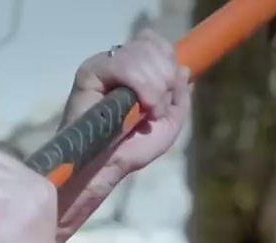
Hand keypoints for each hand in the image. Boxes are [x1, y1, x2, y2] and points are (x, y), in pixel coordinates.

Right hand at [62, 29, 191, 176]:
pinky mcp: (91, 72)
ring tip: (149, 112)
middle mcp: (118, 62)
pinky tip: (143, 106)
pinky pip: (122, 64)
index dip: (168, 60)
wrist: (109, 166)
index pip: (156, 43)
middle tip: (157, 108)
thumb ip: (180, 97)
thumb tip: (184, 69)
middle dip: (164, 77)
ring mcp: (103, 65)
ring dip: (154, 86)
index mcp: (136, 69)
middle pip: (151, 45)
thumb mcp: (169, 124)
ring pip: (139, 53)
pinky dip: (141, 85)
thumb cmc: (134, 149)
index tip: (169, 88)